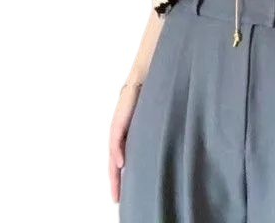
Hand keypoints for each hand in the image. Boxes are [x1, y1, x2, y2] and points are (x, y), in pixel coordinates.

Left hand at [108, 84, 141, 203]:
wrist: (144, 77)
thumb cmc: (150, 95)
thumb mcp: (150, 120)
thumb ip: (150, 134)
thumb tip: (162, 148)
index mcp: (127, 135)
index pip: (121, 160)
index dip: (121, 177)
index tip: (122, 193)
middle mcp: (119, 133)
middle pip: (114, 162)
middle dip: (115, 181)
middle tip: (116, 198)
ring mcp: (118, 127)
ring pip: (113, 154)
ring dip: (114, 173)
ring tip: (116, 188)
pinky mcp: (119, 120)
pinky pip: (117, 140)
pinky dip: (118, 153)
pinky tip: (120, 164)